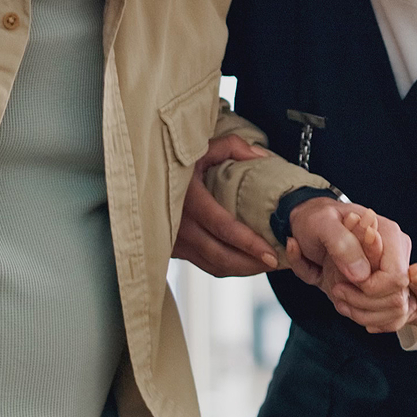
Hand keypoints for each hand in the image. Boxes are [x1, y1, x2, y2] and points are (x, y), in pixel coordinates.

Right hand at [173, 135, 277, 276]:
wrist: (140, 177)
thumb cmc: (171, 160)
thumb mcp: (200, 147)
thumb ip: (233, 148)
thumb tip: (261, 158)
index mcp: (188, 199)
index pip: (223, 228)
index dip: (249, 243)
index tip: (271, 253)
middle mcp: (179, 225)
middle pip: (221, 255)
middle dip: (251, 263)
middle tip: (276, 262)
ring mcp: (173, 240)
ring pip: (213, 265)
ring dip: (241, 269)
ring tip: (265, 264)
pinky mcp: (172, 249)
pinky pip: (204, 264)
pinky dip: (226, 267)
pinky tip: (244, 262)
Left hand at [287, 207, 411, 330]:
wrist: (309, 223)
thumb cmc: (315, 220)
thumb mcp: (321, 224)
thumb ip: (342, 244)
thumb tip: (362, 275)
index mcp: (389, 234)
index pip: (397, 277)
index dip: (370, 289)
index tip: (341, 284)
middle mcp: (395, 252)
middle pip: (397, 298)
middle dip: (363, 303)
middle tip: (335, 290)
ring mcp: (389, 269)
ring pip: (392, 310)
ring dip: (360, 311)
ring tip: (335, 294)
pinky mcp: (381, 284)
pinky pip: (384, 313)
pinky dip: (361, 314)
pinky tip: (342, 303)